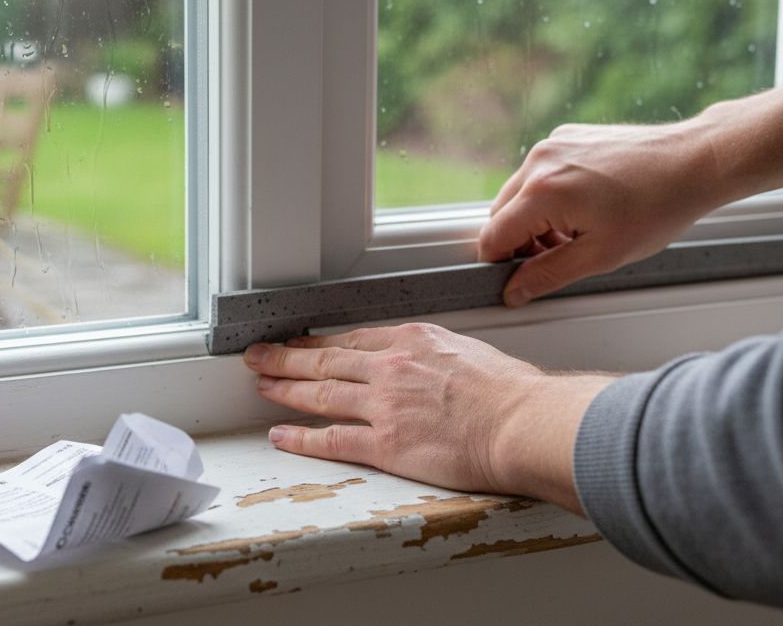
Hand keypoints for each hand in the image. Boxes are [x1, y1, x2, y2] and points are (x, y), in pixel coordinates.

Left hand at [242, 323, 613, 510]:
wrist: (523, 422)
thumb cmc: (514, 394)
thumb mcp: (474, 354)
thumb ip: (443, 360)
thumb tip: (443, 369)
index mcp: (414, 341)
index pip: (353, 339)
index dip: (320, 343)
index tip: (302, 343)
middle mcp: (390, 367)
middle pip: (325, 360)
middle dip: (286, 358)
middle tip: (259, 355)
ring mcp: (383, 405)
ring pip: (320, 394)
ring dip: (284, 389)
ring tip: (261, 385)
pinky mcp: (385, 444)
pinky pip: (331, 440)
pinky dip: (300, 438)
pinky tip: (281, 435)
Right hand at [480, 60, 782, 306]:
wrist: (695, 162)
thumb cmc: (659, 206)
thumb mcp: (600, 256)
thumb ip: (547, 275)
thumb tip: (514, 290)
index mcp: (542, 191)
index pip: (492, 238)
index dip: (502, 266)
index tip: (520, 279)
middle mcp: (539, 161)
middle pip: (500, 215)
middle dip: (520, 242)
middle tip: (558, 258)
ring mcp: (552, 144)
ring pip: (518, 194)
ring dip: (535, 220)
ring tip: (577, 234)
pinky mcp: (566, 136)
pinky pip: (539, 174)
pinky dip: (550, 196)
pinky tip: (586, 207)